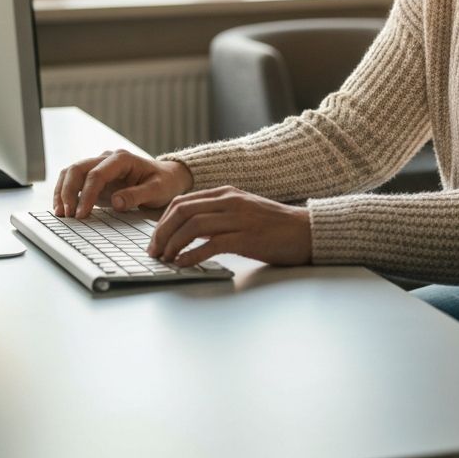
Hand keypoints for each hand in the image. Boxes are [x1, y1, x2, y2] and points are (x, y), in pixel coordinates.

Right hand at [54, 149, 193, 218]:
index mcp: (123, 159)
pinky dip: (65, 194)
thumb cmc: (164, 182)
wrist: (168, 178)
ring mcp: (100, 167)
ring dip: (62, 192)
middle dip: (67, 192)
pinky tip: (64, 210)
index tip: (81, 214)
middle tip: (67, 215)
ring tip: (61, 214)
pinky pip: (74, 182)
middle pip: (77, 169)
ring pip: (71, 173)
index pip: (97, 174)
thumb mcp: (157, 190)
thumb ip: (137, 195)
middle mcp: (108, 159)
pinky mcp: (95, 179)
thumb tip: (116, 201)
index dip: (86, 194)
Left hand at [147, 186, 311, 267]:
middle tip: (153, 252)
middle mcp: (230, 201)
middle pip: (183, 211)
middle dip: (161, 233)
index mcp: (227, 193)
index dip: (162, 221)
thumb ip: (218, 216)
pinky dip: (191, 255)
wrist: (305, 231)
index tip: (155, 240)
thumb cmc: (274, 226)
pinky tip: (183, 264)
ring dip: (172, 244)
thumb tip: (189, 232)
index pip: (183, 202)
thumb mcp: (243, 212)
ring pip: (193, 226)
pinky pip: (211, 244)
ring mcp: (238, 218)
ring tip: (165, 259)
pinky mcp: (246, 237)